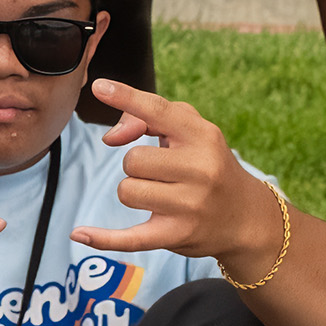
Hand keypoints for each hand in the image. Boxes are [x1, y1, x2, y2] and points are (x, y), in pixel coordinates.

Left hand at [72, 81, 282, 274]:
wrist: (245, 216)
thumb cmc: (207, 164)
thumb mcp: (191, 132)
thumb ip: (149, 118)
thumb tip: (110, 136)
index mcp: (203, 136)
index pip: (159, 111)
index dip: (126, 97)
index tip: (99, 87)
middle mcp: (200, 169)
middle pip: (132, 160)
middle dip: (137, 166)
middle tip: (161, 172)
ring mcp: (190, 205)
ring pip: (127, 191)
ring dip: (134, 191)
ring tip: (159, 194)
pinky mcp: (177, 235)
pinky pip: (130, 237)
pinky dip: (103, 238)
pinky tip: (80, 233)